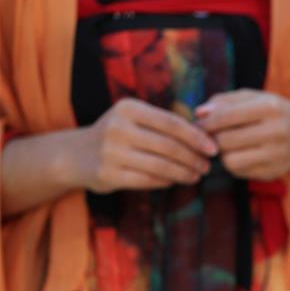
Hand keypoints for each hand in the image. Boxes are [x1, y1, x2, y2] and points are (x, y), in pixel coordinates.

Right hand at [77, 98, 215, 192]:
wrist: (76, 155)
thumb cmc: (118, 135)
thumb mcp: (134, 119)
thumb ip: (164, 123)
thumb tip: (205, 136)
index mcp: (128, 109)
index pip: (172, 123)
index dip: (197, 137)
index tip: (214, 148)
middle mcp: (118, 128)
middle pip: (169, 146)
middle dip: (194, 158)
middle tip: (207, 166)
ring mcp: (111, 152)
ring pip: (161, 165)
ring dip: (184, 173)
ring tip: (196, 176)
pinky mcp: (108, 174)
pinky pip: (148, 180)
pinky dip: (167, 181)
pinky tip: (176, 181)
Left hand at [196, 90, 289, 179]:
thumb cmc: (272, 112)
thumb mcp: (253, 98)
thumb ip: (224, 101)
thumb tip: (199, 113)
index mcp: (271, 108)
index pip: (227, 116)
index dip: (206, 122)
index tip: (197, 124)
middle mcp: (278, 132)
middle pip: (226, 141)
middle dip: (213, 138)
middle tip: (211, 136)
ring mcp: (278, 155)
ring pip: (230, 160)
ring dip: (222, 153)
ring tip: (226, 144)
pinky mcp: (274, 172)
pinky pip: (239, 171)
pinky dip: (233, 163)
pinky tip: (239, 153)